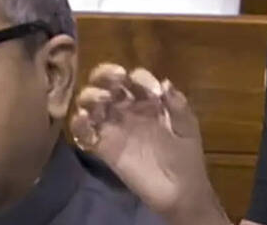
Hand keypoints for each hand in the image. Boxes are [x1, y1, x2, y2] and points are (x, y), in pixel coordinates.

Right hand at [71, 64, 228, 224]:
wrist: (179, 191)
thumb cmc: (185, 157)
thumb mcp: (186, 127)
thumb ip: (177, 104)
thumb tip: (164, 82)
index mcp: (149, 102)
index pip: (135, 79)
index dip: (138, 77)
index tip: (149, 88)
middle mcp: (128, 110)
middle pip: (108, 85)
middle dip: (105, 75)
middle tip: (112, 80)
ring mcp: (114, 128)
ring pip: (92, 104)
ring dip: (91, 96)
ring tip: (100, 99)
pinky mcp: (104, 148)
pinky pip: (85, 133)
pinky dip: (79, 124)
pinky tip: (84, 119)